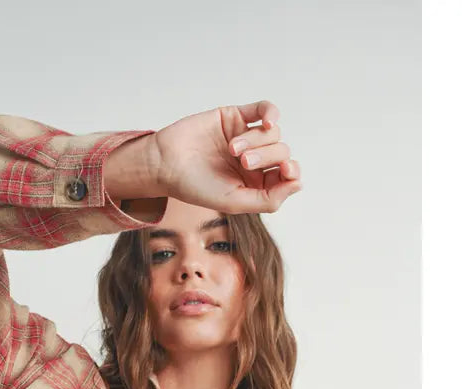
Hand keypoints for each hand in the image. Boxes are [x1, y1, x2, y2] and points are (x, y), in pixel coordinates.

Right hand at [150, 101, 301, 214]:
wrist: (166, 162)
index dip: (292, 172)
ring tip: (232, 149)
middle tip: (242, 162)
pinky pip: (264, 110)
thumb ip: (267, 199)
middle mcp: (253, 161)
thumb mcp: (234, 202)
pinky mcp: (236, 117)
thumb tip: (299, 184)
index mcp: (255, 183)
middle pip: (281, 153)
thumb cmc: (195, 187)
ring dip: (256, 140)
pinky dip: (271, 113)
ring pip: (272, 133)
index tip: (286, 170)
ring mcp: (246, 137)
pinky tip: (267, 121)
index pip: (286, 176)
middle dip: (266, 157)